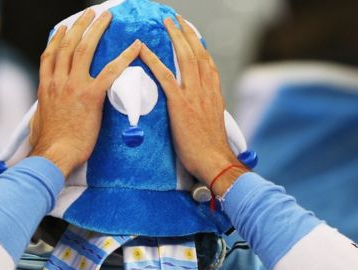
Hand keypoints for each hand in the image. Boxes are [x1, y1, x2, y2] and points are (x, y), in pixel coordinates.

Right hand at [30, 9, 141, 177]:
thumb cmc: (49, 145)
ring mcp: (73, 86)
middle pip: (68, 45)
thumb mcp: (38, 122)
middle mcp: (58, 81)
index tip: (64, 29)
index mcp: (46, 87)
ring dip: (96, 29)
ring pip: (85, 49)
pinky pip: (110, 71)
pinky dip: (124, 57)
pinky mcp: (91, 96)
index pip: (50, 55)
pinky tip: (135, 47)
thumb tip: (42, 113)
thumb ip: (42, 111)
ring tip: (106, 17)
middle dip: (80, 25)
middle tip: (90, 13)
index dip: (58, 39)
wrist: (55, 154)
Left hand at [140, 15, 246, 194]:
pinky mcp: (180, 104)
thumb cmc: (211, 149)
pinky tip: (143, 50)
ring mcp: (194, 95)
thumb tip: (198, 107)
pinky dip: (153, 60)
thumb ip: (206, 110)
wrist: (214, 161)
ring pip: (185, 58)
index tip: (192, 34)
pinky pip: (165, 77)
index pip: (208, 63)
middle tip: (177, 20)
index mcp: (214, 94)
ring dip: (175, 37)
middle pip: (197, 53)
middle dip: (187, 33)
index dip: (199, 46)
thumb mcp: (213, 124)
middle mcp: (206, 89)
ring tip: (166, 23)